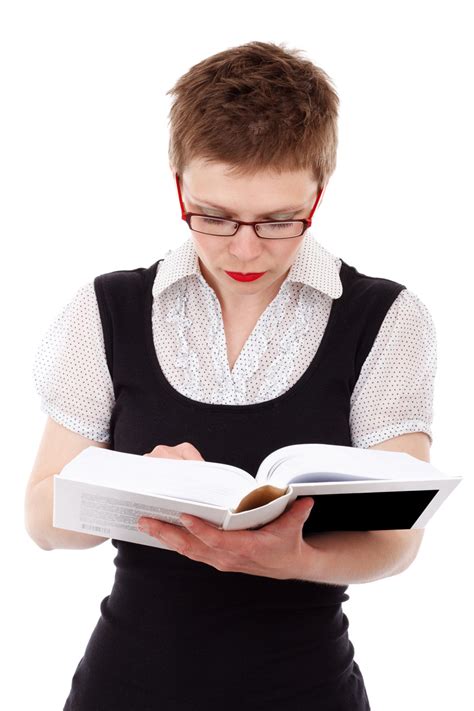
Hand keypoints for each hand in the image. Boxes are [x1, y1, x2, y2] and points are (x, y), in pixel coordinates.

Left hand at [137, 442, 314, 579]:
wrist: (288, 565)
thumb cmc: (287, 543)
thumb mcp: (293, 527)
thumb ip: (296, 513)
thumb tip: (305, 499)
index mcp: (245, 548)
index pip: (217, 540)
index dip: (200, 530)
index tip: (184, 517)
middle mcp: (227, 557)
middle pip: (192, 546)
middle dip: (167, 534)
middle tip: (147, 521)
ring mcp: (219, 560)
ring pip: (187, 550)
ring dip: (165, 538)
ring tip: (145, 524)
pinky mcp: (215, 559)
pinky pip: (190, 551)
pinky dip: (173, 542)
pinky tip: (159, 533)